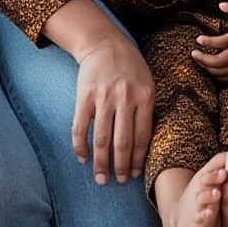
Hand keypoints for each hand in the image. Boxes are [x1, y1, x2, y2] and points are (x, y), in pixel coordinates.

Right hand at [42, 0, 154, 183]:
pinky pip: (80, 128)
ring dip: (101, 163)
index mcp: (145, 96)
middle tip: (119, 182)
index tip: (135, 175)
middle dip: (121, 167)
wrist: (104, 44)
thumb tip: (143, 148)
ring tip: (101, 178)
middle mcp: (125, 97)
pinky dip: (80, 147)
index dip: (138, 159)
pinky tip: (82, 158)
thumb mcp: (147, 83)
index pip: (143, 136)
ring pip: (101, 139)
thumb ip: (146, 111)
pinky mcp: (84, 96)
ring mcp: (103, 97)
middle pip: (122, 142)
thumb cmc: (130, 67)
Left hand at [192, 2, 227, 82]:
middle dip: (205, 60)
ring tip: (198, 60)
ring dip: (208, 69)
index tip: (198, 39)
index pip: (225, 42)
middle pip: (222, 62)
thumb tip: (220, 4)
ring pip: (224, 72)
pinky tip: (208, 69)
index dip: (210, 42)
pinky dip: (217, 76)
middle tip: (193, 53)